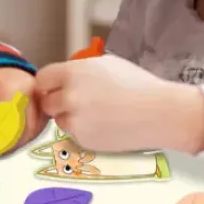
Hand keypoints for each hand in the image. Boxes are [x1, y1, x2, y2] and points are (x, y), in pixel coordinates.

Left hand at [0, 66, 45, 148]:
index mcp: (9, 92)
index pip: (13, 125)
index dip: (7, 142)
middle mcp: (29, 92)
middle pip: (29, 126)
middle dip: (18, 142)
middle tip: (6, 151)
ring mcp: (39, 93)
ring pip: (39, 124)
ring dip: (27, 137)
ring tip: (13, 144)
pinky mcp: (44, 96)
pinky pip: (43, 118)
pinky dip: (34, 129)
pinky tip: (23, 133)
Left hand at [34, 54, 203, 152]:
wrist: (162, 113)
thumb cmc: (137, 84)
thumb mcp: (105, 64)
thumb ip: (78, 70)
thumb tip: (61, 77)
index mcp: (73, 73)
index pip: (42, 79)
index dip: (48, 84)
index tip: (53, 88)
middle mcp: (69, 96)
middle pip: (46, 102)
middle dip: (56, 102)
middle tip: (74, 102)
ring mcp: (76, 120)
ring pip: (59, 120)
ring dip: (69, 117)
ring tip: (96, 113)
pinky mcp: (84, 139)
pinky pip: (74, 134)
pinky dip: (83, 131)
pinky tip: (104, 125)